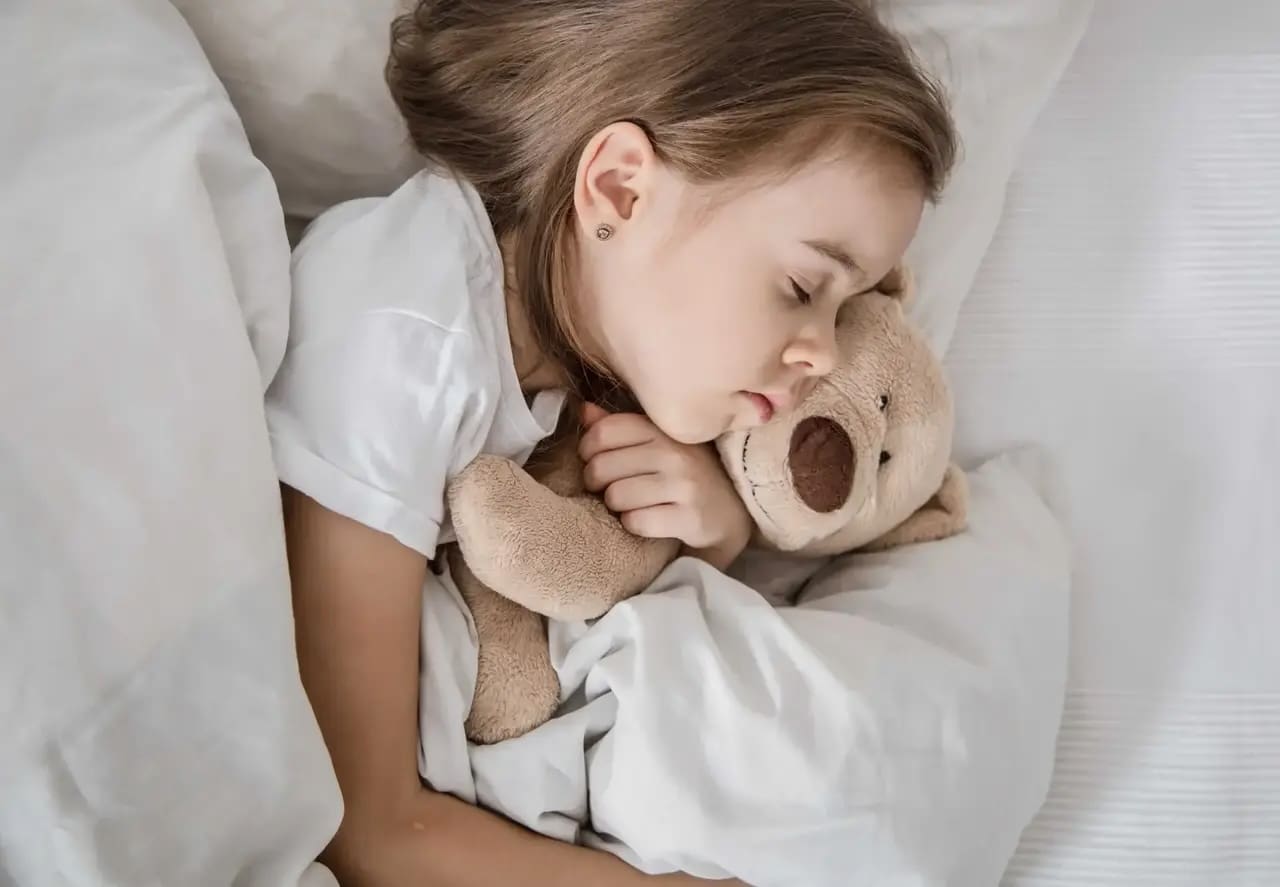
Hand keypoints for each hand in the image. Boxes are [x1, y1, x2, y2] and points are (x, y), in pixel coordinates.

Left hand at [579, 403, 751, 570]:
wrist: (729, 512)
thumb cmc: (684, 474)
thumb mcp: (657, 444)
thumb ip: (620, 427)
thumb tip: (584, 410)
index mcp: (661, 430)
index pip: (604, 432)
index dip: (587, 449)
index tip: (594, 460)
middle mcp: (673, 453)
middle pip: (602, 467)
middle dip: (597, 483)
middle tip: (609, 488)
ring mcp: (683, 485)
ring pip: (616, 496)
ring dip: (616, 506)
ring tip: (630, 504)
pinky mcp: (689, 517)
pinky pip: (635, 522)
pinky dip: (634, 525)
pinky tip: (646, 520)